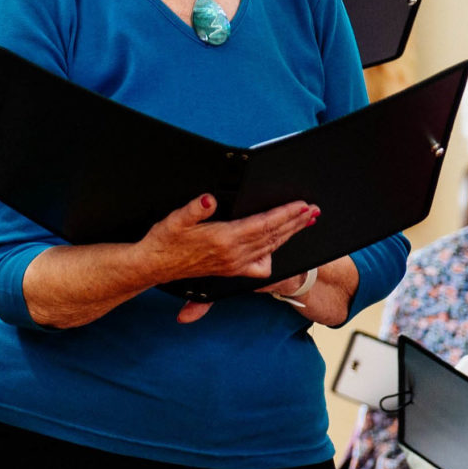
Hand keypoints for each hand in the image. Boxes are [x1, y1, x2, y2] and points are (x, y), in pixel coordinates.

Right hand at [133, 194, 316, 323]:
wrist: (154, 266)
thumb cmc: (164, 242)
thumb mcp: (175, 220)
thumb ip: (195, 209)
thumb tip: (208, 198)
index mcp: (224, 239)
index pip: (263, 224)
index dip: (285, 214)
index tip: (301, 205)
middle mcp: (233, 254)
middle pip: (273, 235)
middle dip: (295, 222)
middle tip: (313, 210)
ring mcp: (234, 264)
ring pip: (270, 247)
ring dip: (290, 234)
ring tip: (305, 222)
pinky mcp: (230, 270)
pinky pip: (259, 265)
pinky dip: (272, 255)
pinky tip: (275, 247)